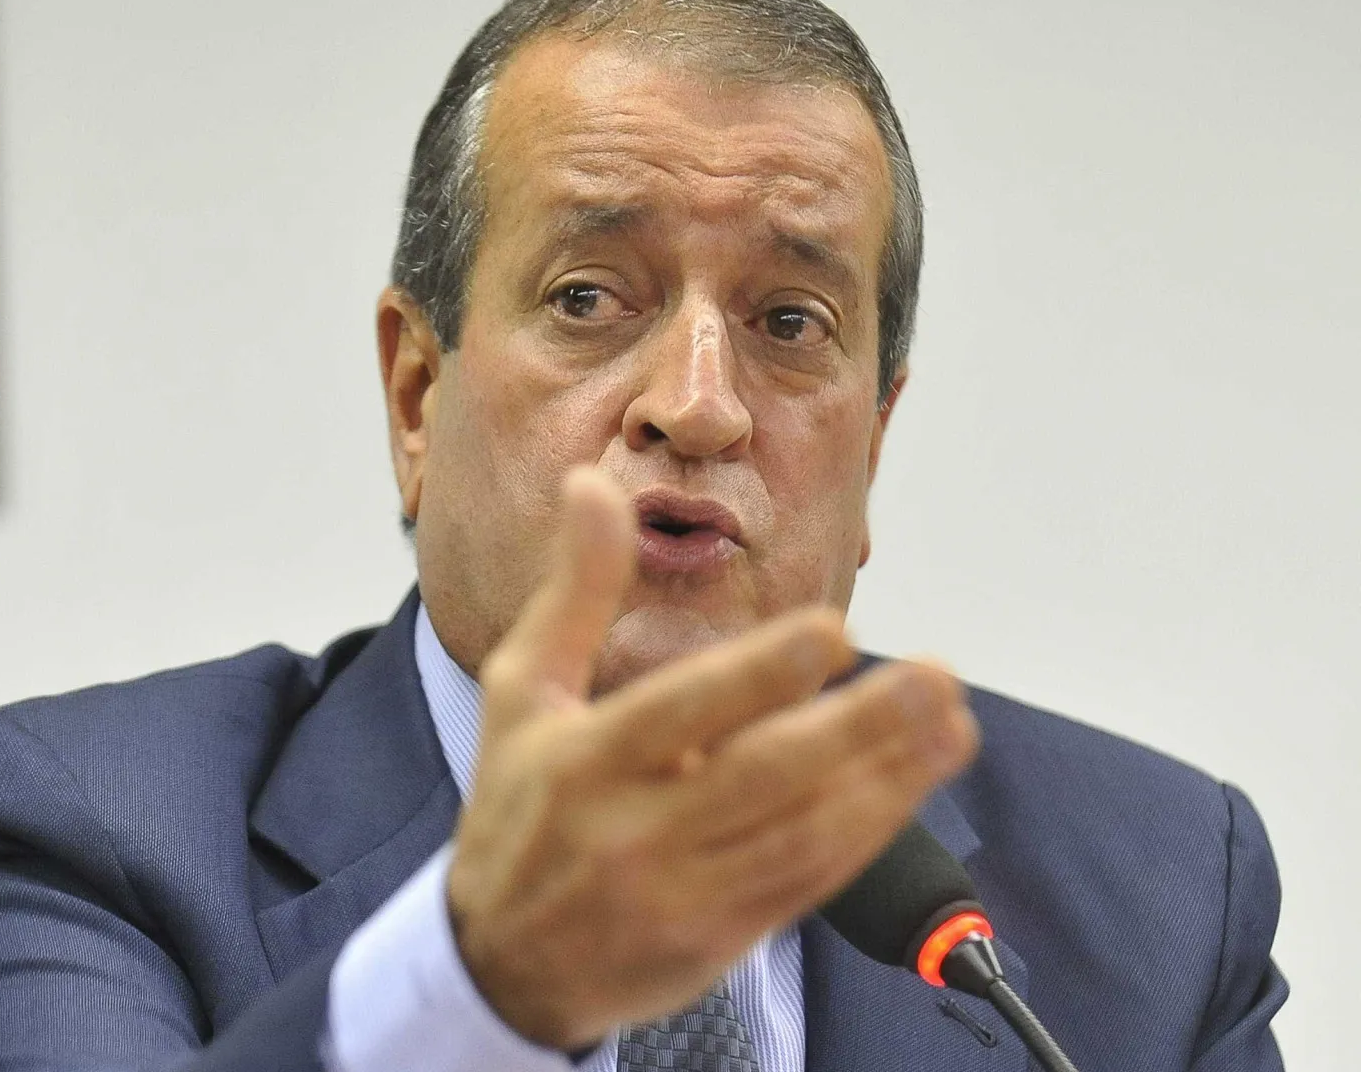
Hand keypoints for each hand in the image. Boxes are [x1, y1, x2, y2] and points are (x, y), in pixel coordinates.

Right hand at [445, 467, 979, 1049]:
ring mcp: (681, 893)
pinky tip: (910, 787)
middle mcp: (633, 832)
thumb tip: (592, 484)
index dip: (758, 675)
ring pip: (801, 835)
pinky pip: (807, 882)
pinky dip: (865, 834)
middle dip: (858, 729)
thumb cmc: (517, 810)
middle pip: (760, 778)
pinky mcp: (719, 940)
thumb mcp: (521, 693)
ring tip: (952, 727)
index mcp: (582, 763)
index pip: (679, 713)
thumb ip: (575, 590)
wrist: (497, 964)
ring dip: (887, 781)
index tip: (833, 632)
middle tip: (936, 677)